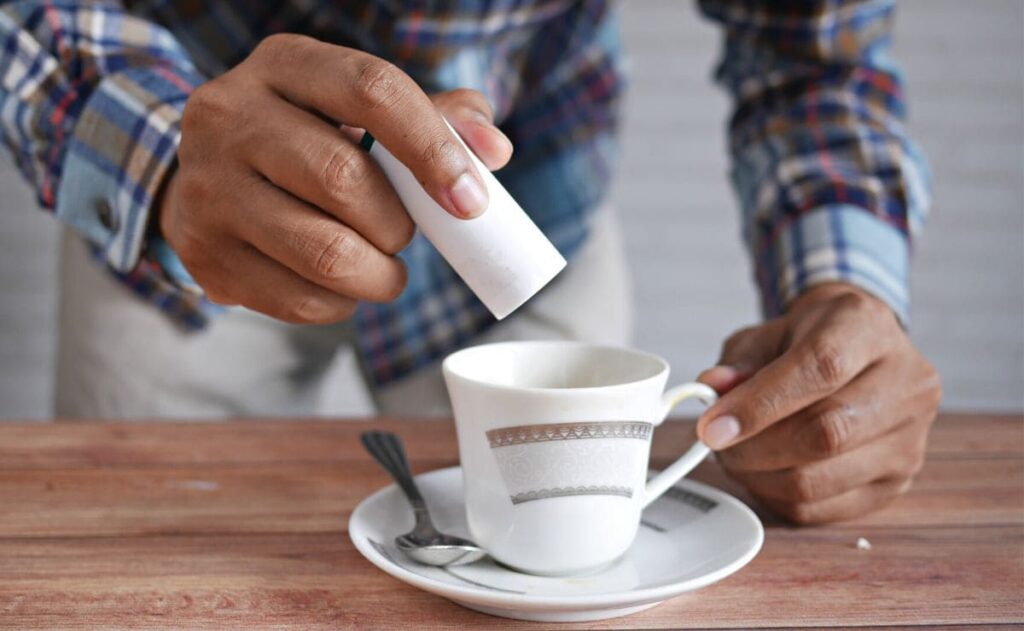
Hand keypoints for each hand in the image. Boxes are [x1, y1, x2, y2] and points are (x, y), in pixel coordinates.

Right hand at [158, 34, 512, 322]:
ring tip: (382, 267)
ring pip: (323, 251)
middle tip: (405, 233)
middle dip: (396, 223)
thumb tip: (493, 151)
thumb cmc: (311, 140)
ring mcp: (208, 187)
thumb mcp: (363, 108)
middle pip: (343, 178)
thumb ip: (438, 118)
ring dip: (378, 274)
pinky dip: (341, 304)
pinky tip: (340, 285)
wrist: (208, 179)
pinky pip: (298, 298)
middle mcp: (229, 116)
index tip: (472, 200)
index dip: (432, 148)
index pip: (372, 90)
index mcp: (285, 64)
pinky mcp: (204, 253)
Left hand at [696, 283, 941, 523]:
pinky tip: (761, 472)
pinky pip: (819, 509)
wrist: (857, 351)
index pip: (821, 369)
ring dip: (758, 475)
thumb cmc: (810, 340)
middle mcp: (907, 385)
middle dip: (753, 446)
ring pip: (819, 480)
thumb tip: (712, 389)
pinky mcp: (895, 484)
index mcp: (869, 329)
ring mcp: (910, 440)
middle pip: (826, 433)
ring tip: (736, 454)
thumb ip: (739, 362)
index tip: (712, 425)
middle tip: (714, 441)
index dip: (760, 403)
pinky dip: (775, 496)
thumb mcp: (768, 334)